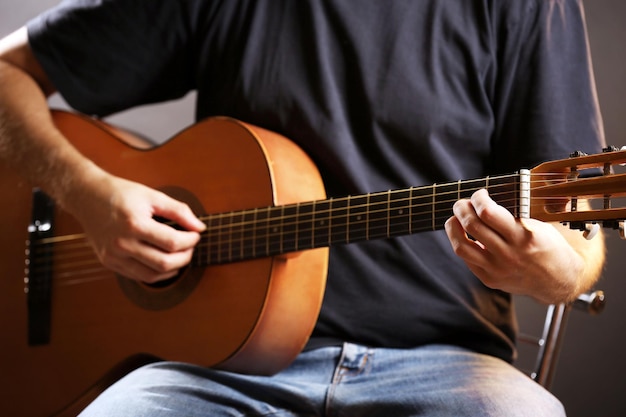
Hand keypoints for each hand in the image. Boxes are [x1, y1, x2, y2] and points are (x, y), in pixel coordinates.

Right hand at [65, 171, 205, 283]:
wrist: (86, 197)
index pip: (172, 242)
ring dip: (173, 268)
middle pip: (164, 263)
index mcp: (134, 224)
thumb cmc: (121, 193)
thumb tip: (200, 227)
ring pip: (153, 275)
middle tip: (191, 247)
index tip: (196, 234)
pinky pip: (139, 276)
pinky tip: (165, 262)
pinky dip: (157, 273)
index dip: (190, 240)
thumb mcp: (152, 196)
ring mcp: (114, 256)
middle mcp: (122, 243)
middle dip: (185, 257)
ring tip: (180, 255)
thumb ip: (179, 211)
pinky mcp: (109, 262)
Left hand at [444, 189, 586, 303]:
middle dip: (461, 208)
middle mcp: (508, 254)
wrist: (560, 279)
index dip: (478, 198)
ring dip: (453, 227)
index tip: (480, 194)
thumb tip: (487, 199)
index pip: (488, 212)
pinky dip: (461, 244)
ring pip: (461, 246)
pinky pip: (466, 260)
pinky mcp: (490, 279)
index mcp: (523, 235)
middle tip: (463, 203)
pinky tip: (465, 236)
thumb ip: (516, 215)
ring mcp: (497, 269)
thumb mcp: (540, 225)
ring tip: (455, 219)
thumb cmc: (549, 246)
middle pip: (471, 225)